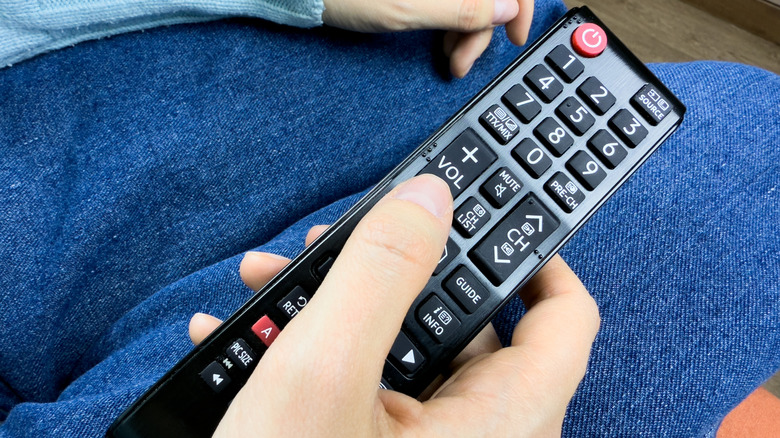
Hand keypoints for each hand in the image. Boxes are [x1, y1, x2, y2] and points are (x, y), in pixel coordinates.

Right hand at [190, 174, 599, 436]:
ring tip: (272, 282)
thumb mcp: (324, 375)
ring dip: (339, 308)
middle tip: (346, 238)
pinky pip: (362, 392)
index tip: (494, 213)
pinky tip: (242, 340)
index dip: (540, 257)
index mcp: (498, 425)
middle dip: (397, 272)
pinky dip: (316, 356)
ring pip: (398, 354)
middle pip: (464, 326)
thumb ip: (381, 274)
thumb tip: (432, 196)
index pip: (564, 321)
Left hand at [319, 0, 533, 77]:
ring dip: (467, 30)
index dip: (520, 7)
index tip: (514, 37)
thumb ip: (464, 10)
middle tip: (461, 62)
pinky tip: (441, 41)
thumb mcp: (409, 10)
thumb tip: (508, 9)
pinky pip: (453, 0)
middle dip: (482, 29)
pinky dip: (453, 22)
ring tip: (448, 58)